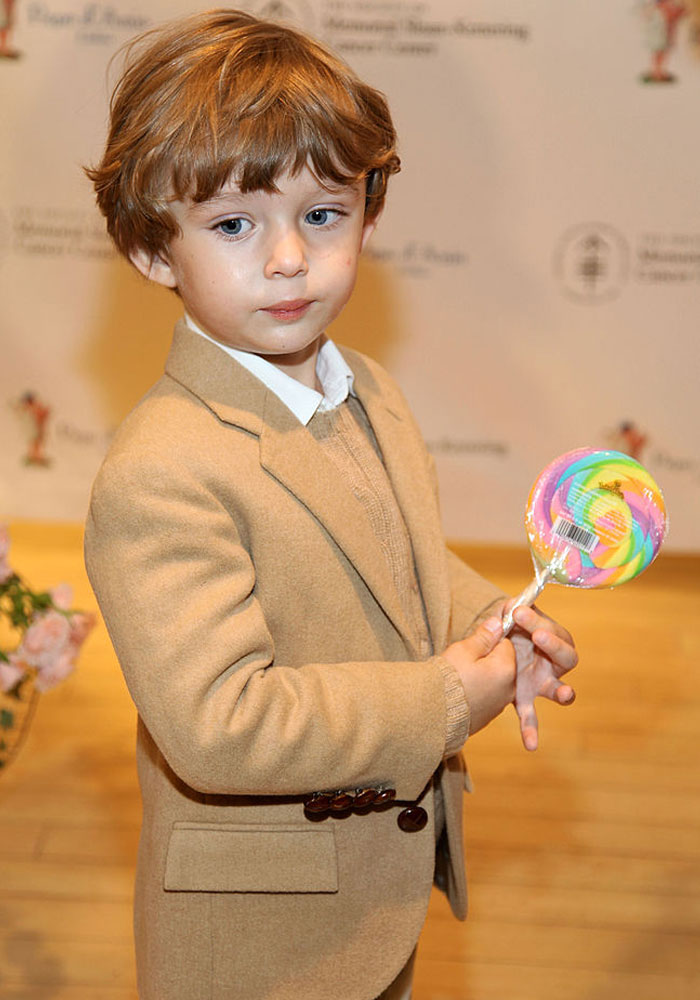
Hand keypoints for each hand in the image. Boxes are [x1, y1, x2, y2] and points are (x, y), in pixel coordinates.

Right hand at [442, 618, 515, 736]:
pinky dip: (479, 691)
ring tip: (461, 676)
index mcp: (506, 669)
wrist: (432, 714)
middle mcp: (509, 689)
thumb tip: (498, 623)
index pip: (506, 644)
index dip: (490, 640)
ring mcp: (500, 705)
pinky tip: (461, 690)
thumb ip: (484, 637)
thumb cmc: (447, 678)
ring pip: (496, 681)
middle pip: (503, 663)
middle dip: (488, 658)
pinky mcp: (489, 717)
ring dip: (484, 675)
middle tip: (464, 660)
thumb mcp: (464, 650)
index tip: (473, 643)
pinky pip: (489, 697)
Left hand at [507, 604, 577, 751]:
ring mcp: (541, 683)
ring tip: (564, 695)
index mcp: (551, 639)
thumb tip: (510, 604)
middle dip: (554, 645)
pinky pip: (530, 717)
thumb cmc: (509, 631)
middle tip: (539, 636)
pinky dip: (531, 730)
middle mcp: (552, 663)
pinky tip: (530, 745)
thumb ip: (510, 611)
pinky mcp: (525, 699)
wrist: (492, 652)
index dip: (539, 621)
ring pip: (558, 688)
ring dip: (563, 692)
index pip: (554, 630)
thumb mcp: (508, 618)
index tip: (519, 611)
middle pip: (567, 656)